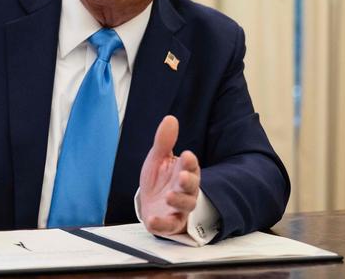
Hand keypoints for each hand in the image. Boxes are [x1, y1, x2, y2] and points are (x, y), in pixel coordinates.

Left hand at [139, 115, 199, 235]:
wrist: (152, 202)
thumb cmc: (161, 179)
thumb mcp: (159, 158)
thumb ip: (164, 141)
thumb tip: (170, 119)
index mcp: (184, 171)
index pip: (190, 166)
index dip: (189, 162)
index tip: (187, 155)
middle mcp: (185, 190)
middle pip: (191, 186)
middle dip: (188, 181)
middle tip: (182, 177)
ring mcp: (179, 207)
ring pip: (185, 205)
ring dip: (178, 200)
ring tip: (169, 195)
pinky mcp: (170, 223)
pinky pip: (169, 225)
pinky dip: (162, 224)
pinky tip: (153, 219)